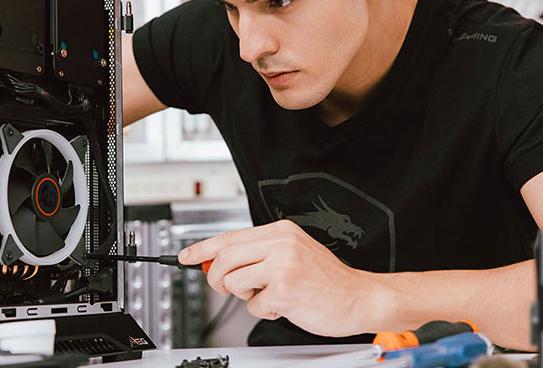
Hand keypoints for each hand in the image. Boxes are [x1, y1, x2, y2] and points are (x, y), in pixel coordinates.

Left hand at [178, 219, 378, 336]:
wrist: (358, 297)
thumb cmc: (327, 280)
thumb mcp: (294, 254)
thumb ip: (258, 254)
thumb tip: (218, 261)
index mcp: (282, 231)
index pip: (230, 236)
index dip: (201, 248)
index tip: (184, 256)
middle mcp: (281, 244)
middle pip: (223, 258)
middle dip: (217, 278)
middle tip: (227, 287)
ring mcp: (282, 266)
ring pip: (232, 282)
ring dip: (245, 296)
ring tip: (268, 295)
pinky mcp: (284, 290)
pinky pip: (252, 305)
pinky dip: (263, 311)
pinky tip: (284, 305)